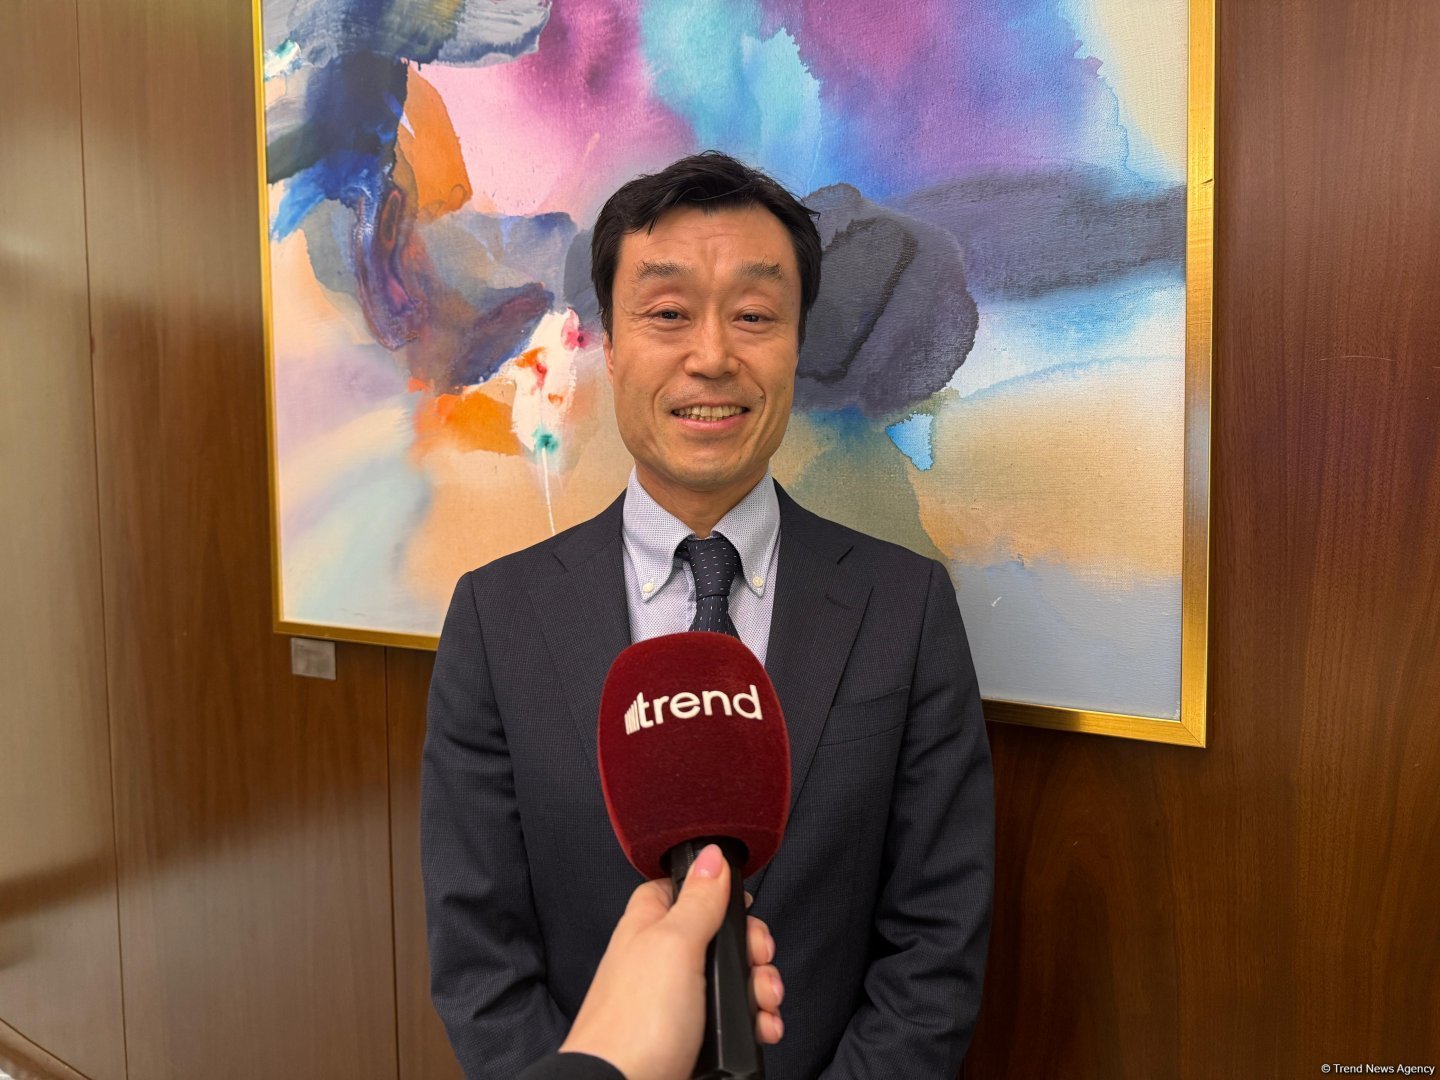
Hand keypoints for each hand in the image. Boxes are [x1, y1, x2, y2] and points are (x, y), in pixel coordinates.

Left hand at [559, 843, 783, 1079]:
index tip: (740, 906)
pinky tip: (763, 1027)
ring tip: (766, 1003)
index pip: (680, 888)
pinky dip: (755, 1020)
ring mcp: (677, 1000)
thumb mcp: (675, 945)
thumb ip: (698, 900)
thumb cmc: (635, 1021)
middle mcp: (662, 960)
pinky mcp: (692, 1036)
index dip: (713, 891)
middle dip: (752, 948)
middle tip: (759, 960)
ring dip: (760, 987)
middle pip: (719, 935)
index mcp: (649, 926)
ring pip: (731, 979)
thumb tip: (712, 855)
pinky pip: (733, 1018)